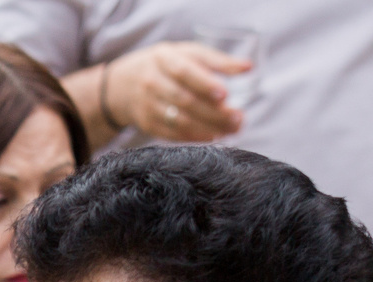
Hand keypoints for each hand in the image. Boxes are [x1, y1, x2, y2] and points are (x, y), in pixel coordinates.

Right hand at [108, 42, 246, 141]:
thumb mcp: (187, 54)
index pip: (183, 72)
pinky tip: (212, 136)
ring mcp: (147, 105)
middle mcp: (152, 82)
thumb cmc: (166, 65)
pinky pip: (171, 134)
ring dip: (208, 127)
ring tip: (231, 129)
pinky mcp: (147, 124)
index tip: (225, 94)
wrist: (123, 85)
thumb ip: (217, 61)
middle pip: (184, 100)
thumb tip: (249, 67)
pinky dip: (193, 137)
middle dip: (213, 112)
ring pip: (179, 120)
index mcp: (163, 58)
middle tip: (238, 118)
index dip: (204, 84)